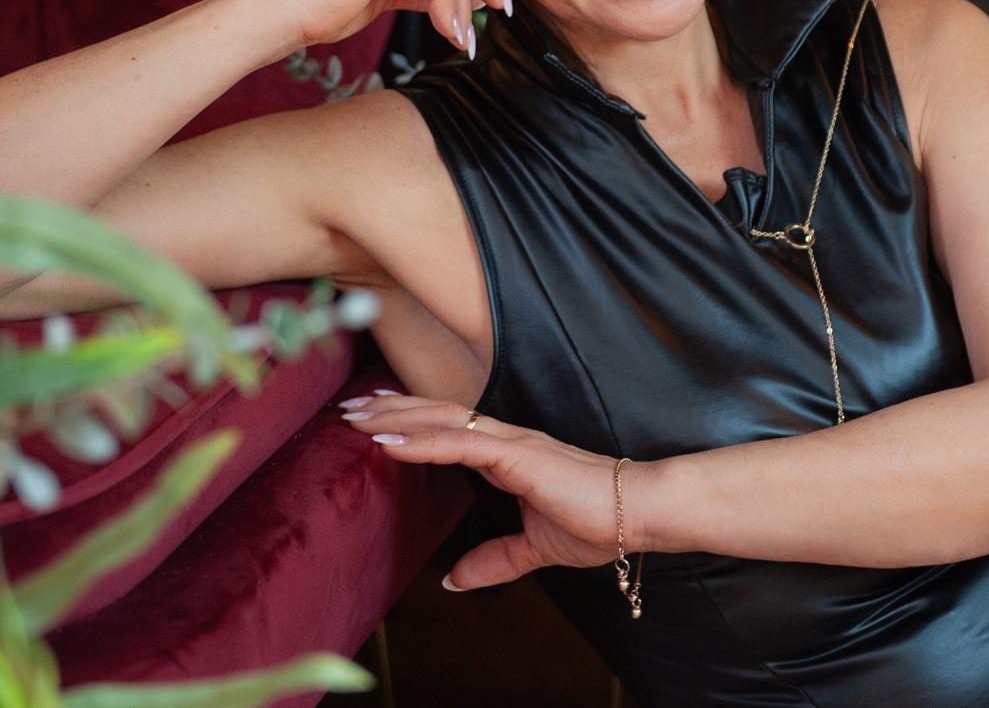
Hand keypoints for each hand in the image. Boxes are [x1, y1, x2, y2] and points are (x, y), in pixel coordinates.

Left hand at [339, 392, 645, 590]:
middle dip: (391, 410)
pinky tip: (389, 442)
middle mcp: (506, 440)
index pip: (449, 430)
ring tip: (356, 417)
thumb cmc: (599, 523)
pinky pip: (461, 443)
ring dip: (396, 418)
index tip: (374, 421)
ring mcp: (512, 443)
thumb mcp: (535, 549)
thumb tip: (454, 580)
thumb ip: (496, 561)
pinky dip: (422, 440)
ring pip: (442, 421)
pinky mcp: (519, 455)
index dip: (410, 422)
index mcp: (510, 455)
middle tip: (348, 407)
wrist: (639, 514)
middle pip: (437, 416)